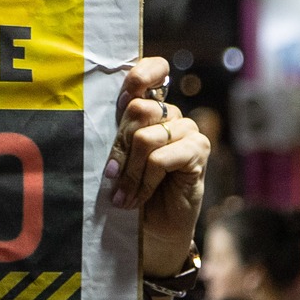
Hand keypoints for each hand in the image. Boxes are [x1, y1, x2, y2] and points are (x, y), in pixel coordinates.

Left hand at [103, 57, 209, 276]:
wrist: (153, 228)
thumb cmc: (132, 190)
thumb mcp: (119, 159)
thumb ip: (117, 136)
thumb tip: (102, 123)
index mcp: (150, 109)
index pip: (153, 71)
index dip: (141, 75)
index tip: (126, 94)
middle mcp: (171, 115)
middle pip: (138, 110)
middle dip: (119, 147)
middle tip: (112, 176)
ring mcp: (188, 131)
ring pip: (146, 138)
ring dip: (129, 173)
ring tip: (123, 195)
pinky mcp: (198, 151)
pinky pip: (160, 158)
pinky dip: (144, 181)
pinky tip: (138, 198)